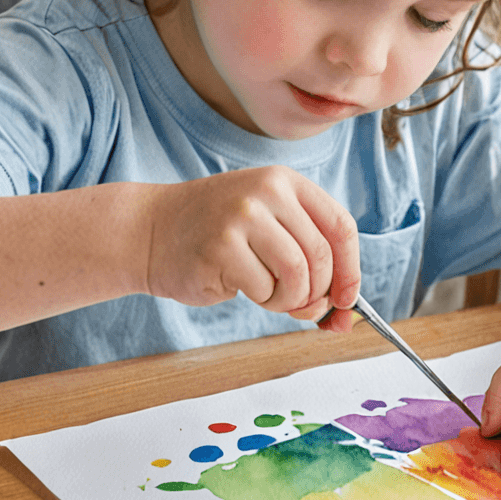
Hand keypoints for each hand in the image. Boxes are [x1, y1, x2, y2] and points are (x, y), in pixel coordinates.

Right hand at [144, 166, 360, 317]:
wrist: (150, 232)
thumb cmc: (215, 238)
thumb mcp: (268, 232)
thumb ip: (307, 263)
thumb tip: (344, 318)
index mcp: (286, 182)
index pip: (340, 227)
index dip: (351, 270)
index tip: (346, 299)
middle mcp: (268, 191)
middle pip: (321, 256)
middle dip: (318, 294)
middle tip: (300, 307)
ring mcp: (243, 216)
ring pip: (298, 275)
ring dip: (289, 300)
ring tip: (267, 295)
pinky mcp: (222, 246)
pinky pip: (265, 289)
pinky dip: (262, 300)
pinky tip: (241, 287)